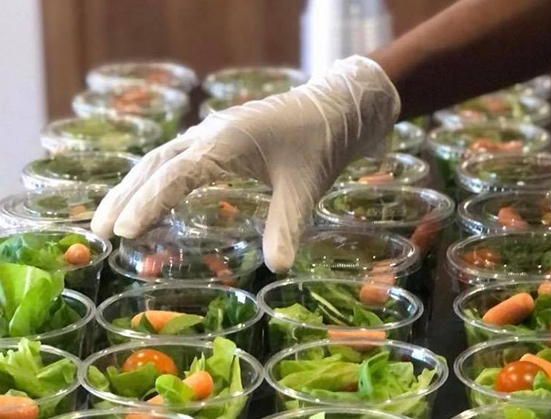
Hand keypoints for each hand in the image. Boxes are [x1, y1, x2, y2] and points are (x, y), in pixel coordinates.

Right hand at [91, 56, 399, 270]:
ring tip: (109, 222)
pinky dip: (155, 179)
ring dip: (133, 187)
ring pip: (160, 159)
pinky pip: (176, 158)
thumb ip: (287, 226)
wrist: (336, 109)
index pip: (175, 175)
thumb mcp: (305, 189)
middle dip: (124, 198)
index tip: (124, 233)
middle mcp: (210, 134)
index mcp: (225, 143)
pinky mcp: (219, 137)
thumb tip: (276, 268)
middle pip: (154, 165)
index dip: (148, 204)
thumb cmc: (320, 145)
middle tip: (98, 233)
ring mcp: (211, 133)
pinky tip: (149, 200)